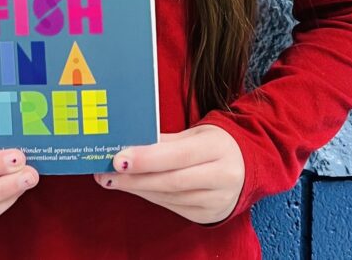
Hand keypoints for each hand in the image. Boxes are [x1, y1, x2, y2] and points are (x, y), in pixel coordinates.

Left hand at [92, 125, 243, 223]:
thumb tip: (128, 144)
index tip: (118, 158)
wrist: (245, 167)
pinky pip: (172, 206)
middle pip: (171, 181)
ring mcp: (217, 200)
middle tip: (106, 173)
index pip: (178, 155)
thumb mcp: (195, 134)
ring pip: (169, 196)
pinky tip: (133, 187)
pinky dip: (150, 196)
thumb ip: (164, 141)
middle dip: (135, 178)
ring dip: (137, 188)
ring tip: (112, 179)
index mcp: (218, 148)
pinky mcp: (208, 215)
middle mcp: (222, 176)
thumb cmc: (213, 144)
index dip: (147, 158)